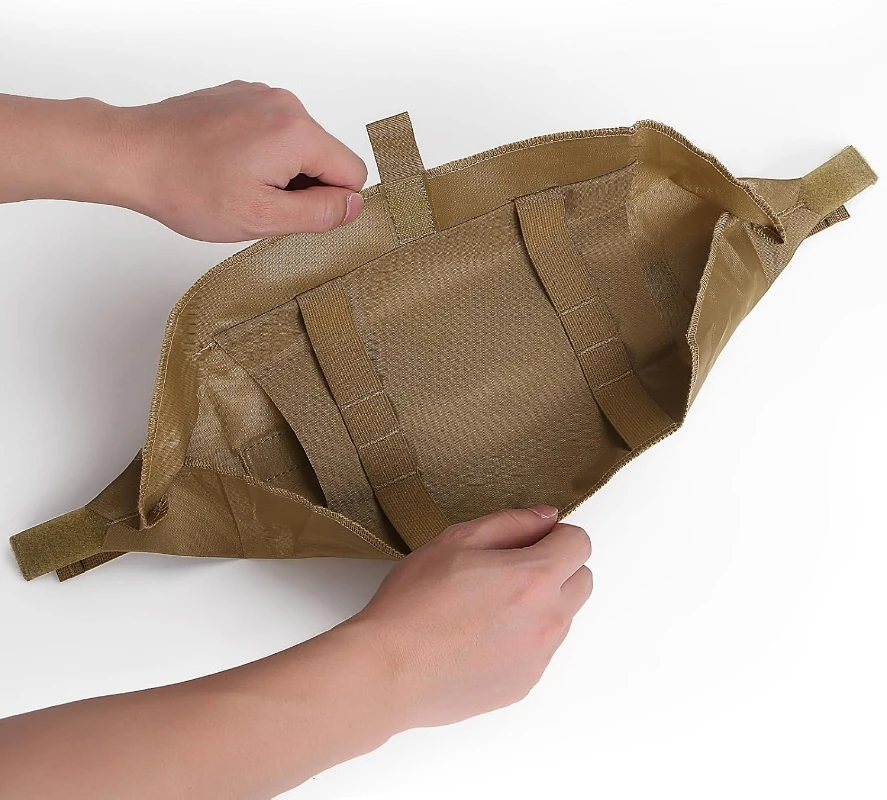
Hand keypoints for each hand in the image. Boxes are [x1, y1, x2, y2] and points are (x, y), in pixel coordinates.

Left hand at [0, 83, 366, 241]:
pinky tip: (226, 166)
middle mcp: (285, 105)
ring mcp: (261, 96)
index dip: (327, 204)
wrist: (130, 155)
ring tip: (236, 183)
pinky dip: (259, 154)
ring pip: (299, 148)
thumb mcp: (262, 218)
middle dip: (301, 187)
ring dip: (279, 173)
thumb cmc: (186, 187)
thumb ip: (319, 214)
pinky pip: (273, 133)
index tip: (287, 211)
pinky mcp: (240, 97)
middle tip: (256, 201)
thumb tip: (354, 206)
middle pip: (326, 158)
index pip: (353, 175)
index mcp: (297, 132)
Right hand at [349, 507, 592, 728]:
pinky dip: (523, 638)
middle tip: (509, 571)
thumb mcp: (456, 540)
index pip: (580, 543)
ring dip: (541, 604)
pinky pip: (541, 650)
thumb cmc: (414, 604)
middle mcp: (548, 620)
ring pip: (563, 617)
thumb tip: (547, 517)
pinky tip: (481, 637)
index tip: (529, 541)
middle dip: (556, 568)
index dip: (556, 535)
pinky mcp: (525, 684)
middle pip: (582, 580)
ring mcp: (539, 657)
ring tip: (489, 607)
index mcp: (534, 578)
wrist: (389, 671)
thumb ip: (512, 522)